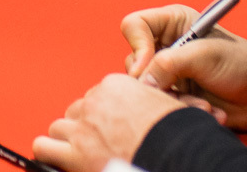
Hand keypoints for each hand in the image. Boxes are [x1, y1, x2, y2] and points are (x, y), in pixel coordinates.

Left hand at [33, 74, 185, 170]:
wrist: (172, 158)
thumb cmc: (178, 137)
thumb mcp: (178, 111)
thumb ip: (174, 102)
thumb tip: (202, 107)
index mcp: (116, 87)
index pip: (98, 96)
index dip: (105, 114)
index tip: (113, 126)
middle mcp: (95, 104)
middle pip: (78, 111)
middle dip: (87, 127)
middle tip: (100, 143)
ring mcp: (82, 129)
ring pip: (60, 128)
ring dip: (68, 140)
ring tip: (80, 153)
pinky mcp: (73, 154)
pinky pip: (44, 147)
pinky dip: (49, 153)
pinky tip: (58, 158)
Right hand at [120, 4, 246, 129]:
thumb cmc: (244, 64)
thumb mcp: (205, 56)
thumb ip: (168, 63)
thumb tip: (141, 82)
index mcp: (173, 23)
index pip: (134, 26)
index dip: (137, 46)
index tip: (148, 66)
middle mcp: (167, 45)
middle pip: (134, 61)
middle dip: (156, 81)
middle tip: (173, 90)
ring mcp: (170, 72)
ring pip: (147, 88)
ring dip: (174, 99)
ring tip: (202, 103)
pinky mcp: (177, 95)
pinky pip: (163, 105)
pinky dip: (184, 110)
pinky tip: (207, 110)